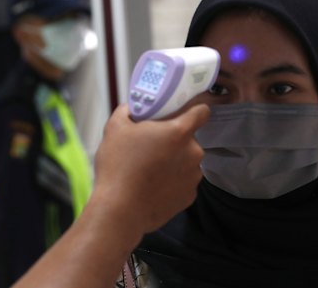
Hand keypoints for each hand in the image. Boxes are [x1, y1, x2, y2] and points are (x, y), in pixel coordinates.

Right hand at [93, 103, 209, 233]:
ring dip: (174, 161)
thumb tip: (132, 108)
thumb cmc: (118, 167)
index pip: (202, 112)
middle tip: (151, 145)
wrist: (120, 211)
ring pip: (187, 161)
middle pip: (189, 138)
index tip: (182, 113)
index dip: (193, 110)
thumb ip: (128, 111)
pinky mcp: (189, 196)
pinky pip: (184, 181)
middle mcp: (193, 153)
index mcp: (179, 132)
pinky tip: (153, 185)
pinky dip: (172, 181)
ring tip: (150, 169)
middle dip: (173, 140)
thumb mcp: (115, 128)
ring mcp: (194, 176)